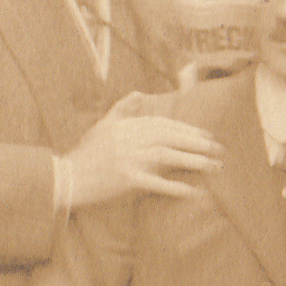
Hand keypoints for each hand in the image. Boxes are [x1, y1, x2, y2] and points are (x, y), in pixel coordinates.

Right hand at [60, 111, 222, 206]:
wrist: (67, 177)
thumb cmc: (86, 153)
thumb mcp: (103, 126)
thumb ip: (121, 109)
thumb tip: (138, 94)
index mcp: (125, 126)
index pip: (162, 124)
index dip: (186, 128)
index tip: (206, 135)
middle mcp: (128, 139)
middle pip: (169, 137)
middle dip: (196, 142)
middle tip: (218, 148)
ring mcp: (128, 159)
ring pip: (167, 155)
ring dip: (193, 160)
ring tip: (213, 166)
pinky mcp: (126, 179)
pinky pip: (156, 183)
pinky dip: (175, 186)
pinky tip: (193, 190)